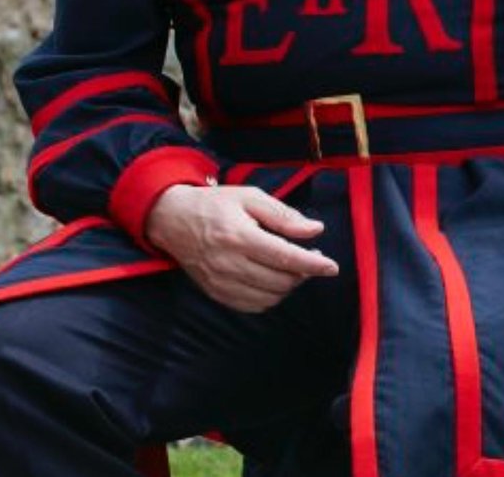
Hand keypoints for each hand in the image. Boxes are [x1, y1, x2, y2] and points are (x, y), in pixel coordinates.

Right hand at [145, 184, 339, 313]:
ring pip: (268, 296)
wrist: (171, 219)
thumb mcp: (250, 197)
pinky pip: (251, 305)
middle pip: (279, 280)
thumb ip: (284, 215)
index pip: (284, 257)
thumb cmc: (214, 204)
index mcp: (239, 236)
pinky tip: (274, 280)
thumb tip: (315, 230)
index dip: (312, 264)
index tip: (332, 267)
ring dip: (289, 286)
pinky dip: (270, 297)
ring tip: (293, 268)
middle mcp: (228, 263)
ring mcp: (220, 282)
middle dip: (303, 273)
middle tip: (312, 258)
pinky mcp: (214, 292)